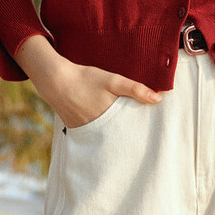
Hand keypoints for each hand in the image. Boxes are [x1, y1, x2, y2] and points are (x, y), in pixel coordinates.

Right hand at [13, 38, 163, 127]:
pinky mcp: (77, 130)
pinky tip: (104, 124)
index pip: (131, 131)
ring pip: (106, 136)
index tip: (151, 131)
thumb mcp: (113, 80)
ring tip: (124, 130)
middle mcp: (99, 130)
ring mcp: (86, 132)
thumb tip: (158, 99)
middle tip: (140, 133)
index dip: (140, 131)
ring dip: (114, 133)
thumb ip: (135, 90)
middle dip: (128, 135)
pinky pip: (93, 134)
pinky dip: (100, 131)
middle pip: (119, 136)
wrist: (56, 81)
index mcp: (110, 119)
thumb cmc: (86, 79)